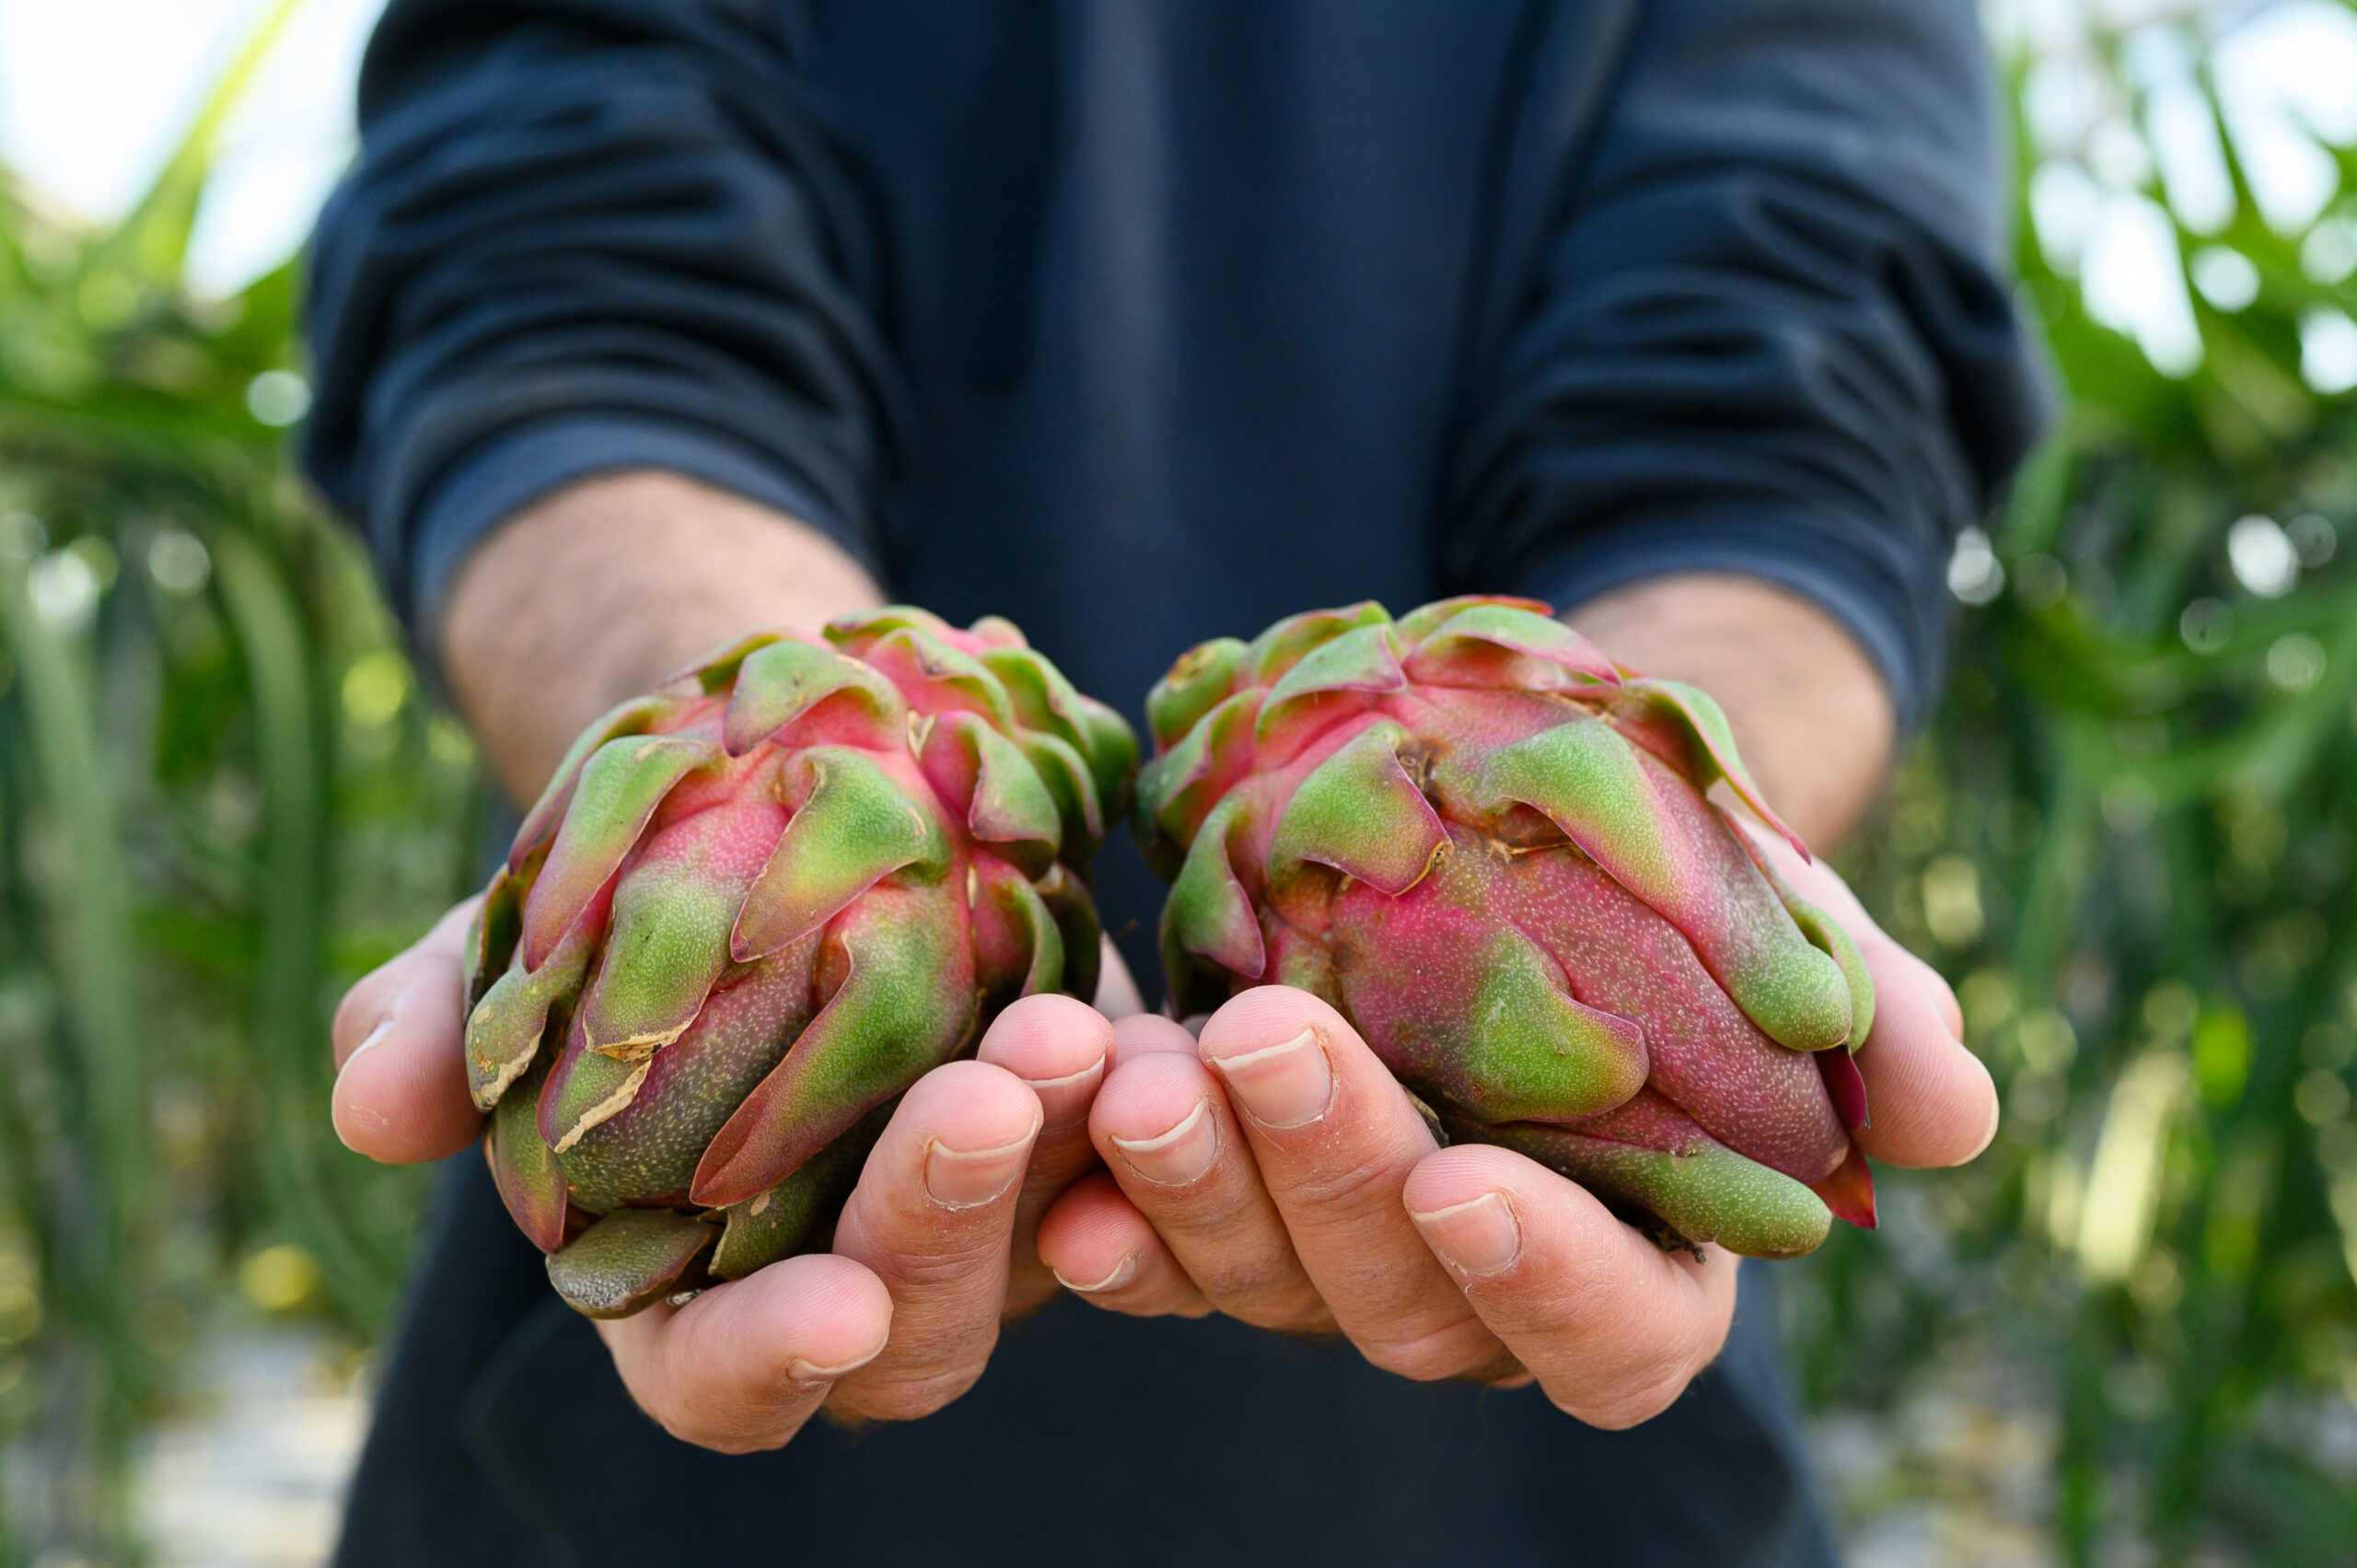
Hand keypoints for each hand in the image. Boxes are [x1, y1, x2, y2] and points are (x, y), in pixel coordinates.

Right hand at [331, 899, 1130, 1451]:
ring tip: (1065, 1025)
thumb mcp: (504, 946)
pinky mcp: (1071, 1121)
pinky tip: (1160, 1018)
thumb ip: (435, 1026)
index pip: (726, 1381)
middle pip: (918, 1332)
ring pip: (1047, 1239)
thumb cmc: (607, 908)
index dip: (771, 1362)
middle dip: (944, 1229)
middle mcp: (849, 1272)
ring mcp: (978, 1207)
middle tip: (977, 1098)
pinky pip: (1132, 1143)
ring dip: (1061, 1151)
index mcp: (689, 1289)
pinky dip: (1144, 1098)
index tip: (832, 1306)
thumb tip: (367, 1106)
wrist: (758, 806)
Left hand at [1031, 843, 1994, 1427]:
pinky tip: (1054, 1130)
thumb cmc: (1687, 884)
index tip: (1470, 1178)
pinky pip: (1153, 1235)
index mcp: (1640, 1260)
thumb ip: (1873, 1014)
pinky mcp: (1226, 1193)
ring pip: (1258, 1277)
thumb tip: (1953, 1119)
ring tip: (1134, 1068)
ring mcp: (1338, 1248)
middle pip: (1401, 1305)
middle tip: (1260, 1042)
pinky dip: (1100, 1199)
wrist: (1534, 814)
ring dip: (1193, 1185)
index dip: (1543, 1285)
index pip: (1608, 1341)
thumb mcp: (1793, 918)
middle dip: (1327, 1179)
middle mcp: (1477, 1286)